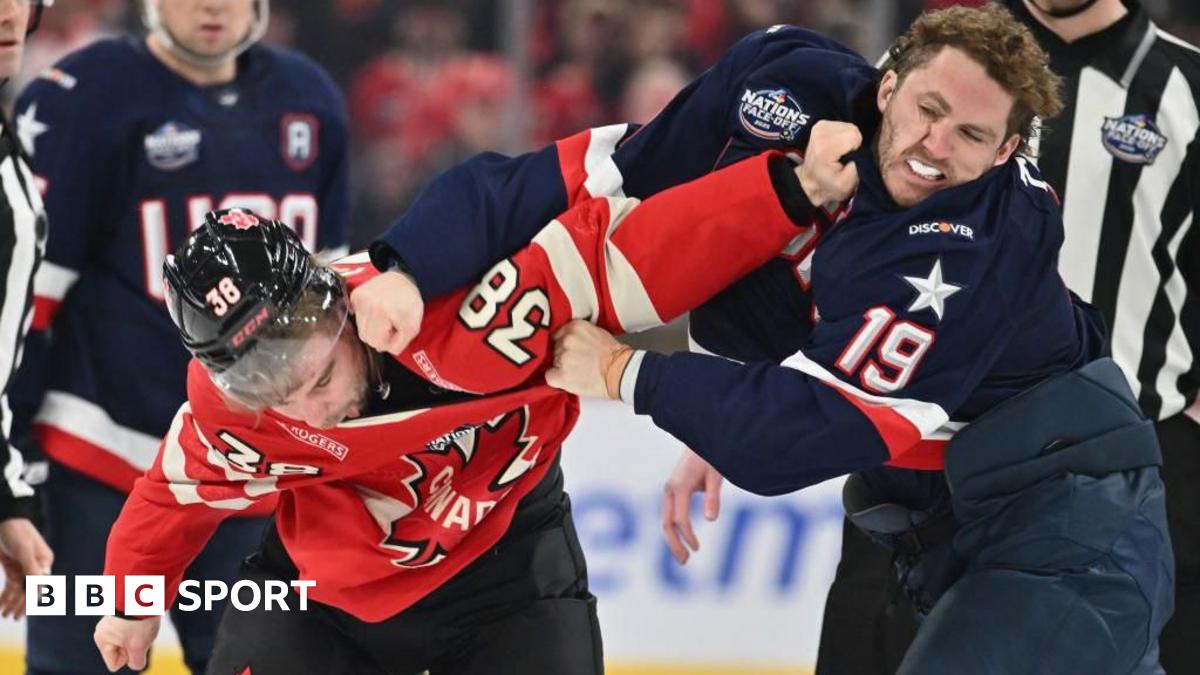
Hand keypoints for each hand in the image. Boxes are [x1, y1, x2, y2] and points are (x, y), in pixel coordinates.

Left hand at [0, 517, 52, 618]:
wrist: (3, 519)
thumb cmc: (16, 532)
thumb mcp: (24, 550)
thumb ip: (32, 570)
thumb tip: (40, 590)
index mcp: (44, 562)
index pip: (38, 585)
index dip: (30, 601)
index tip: (22, 613)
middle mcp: (35, 566)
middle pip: (29, 589)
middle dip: (20, 604)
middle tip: (11, 617)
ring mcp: (23, 566)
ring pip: (18, 589)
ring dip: (11, 601)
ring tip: (4, 614)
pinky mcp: (12, 566)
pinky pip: (10, 584)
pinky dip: (5, 594)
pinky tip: (0, 603)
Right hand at [94, 615, 159, 671]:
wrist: (145, 593)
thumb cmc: (139, 620)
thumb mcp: (140, 646)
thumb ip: (136, 661)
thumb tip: (136, 663)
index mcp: (101, 640)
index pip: (115, 664)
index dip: (128, 657)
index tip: (132, 642)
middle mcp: (102, 632)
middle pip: (121, 652)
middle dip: (133, 646)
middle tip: (138, 631)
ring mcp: (110, 623)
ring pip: (127, 641)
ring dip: (137, 636)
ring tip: (141, 623)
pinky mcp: (120, 615)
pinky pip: (131, 630)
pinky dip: (138, 627)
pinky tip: (142, 618)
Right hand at [350, 270, 423, 353]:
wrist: (401, 278)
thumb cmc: (409, 301)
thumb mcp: (413, 326)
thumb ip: (399, 344)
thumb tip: (382, 348)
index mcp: (384, 313)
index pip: (377, 343)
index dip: (387, 341)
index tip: (395, 331)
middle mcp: (369, 305)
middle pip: (366, 337)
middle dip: (378, 335)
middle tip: (389, 325)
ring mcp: (360, 299)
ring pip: (360, 328)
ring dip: (371, 327)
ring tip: (383, 316)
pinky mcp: (355, 296)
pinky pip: (355, 316)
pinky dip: (365, 317)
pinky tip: (375, 310)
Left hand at [545, 320, 632, 398]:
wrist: (621, 372)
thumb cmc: (614, 354)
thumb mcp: (596, 331)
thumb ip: (578, 332)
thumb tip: (566, 338)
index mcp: (574, 326)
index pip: (557, 334)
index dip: (563, 343)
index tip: (570, 350)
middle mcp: (566, 340)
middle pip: (554, 348)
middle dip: (563, 355)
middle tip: (577, 362)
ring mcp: (562, 358)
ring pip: (552, 362)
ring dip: (561, 367)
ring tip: (577, 371)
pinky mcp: (561, 375)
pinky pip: (549, 376)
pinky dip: (556, 379)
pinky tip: (569, 379)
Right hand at [661, 449, 723, 563]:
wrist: (703, 439)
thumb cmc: (712, 456)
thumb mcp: (716, 476)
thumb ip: (713, 497)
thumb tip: (711, 520)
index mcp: (679, 486)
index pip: (679, 518)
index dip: (687, 536)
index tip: (697, 548)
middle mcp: (670, 489)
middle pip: (666, 523)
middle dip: (674, 544)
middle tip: (685, 562)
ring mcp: (669, 490)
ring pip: (665, 520)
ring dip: (673, 540)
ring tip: (684, 557)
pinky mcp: (673, 491)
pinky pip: (670, 515)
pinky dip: (674, 530)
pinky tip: (683, 540)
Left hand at [796, 120, 861, 205]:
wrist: (810, 181)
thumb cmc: (828, 184)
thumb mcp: (846, 184)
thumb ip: (857, 168)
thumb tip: (860, 152)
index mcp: (825, 146)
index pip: (854, 136)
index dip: (856, 148)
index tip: (848, 159)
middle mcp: (820, 132)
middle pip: (853, 129)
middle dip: (852, 143)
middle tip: (843, 156)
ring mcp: (819, 126)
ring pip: (849, 126)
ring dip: (848, 140)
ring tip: (839, 152)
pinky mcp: (821, 124)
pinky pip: (843, 125)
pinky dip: (843, 136)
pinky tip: (836, 147)